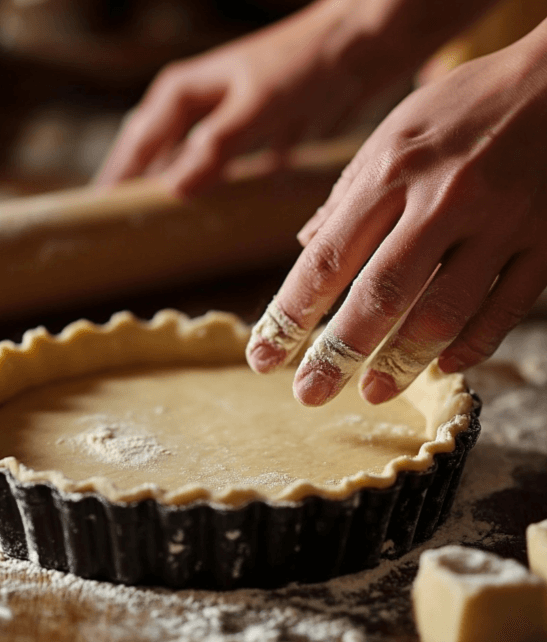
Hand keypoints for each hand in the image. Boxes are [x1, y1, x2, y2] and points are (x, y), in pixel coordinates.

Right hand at [93, 0, 417, 197]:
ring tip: (162, 229)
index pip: (136, 146)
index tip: (98, 217)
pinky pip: (221, 171)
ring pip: (185, 164)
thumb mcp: (253, 109)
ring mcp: (222, 121)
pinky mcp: (251, 135)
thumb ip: (212, 149)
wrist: (358, 46)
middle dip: (137, 188)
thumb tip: (171, 191)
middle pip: (153, 154)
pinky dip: (215, 191)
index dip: (117, 181)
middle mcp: (194, 106)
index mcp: (180, 95)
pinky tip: (215, 214)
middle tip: (124, 229)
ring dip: (174, 192)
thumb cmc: (301, 67)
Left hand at [246, 23, 546, 405]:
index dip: (290, 315)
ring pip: (444, 313)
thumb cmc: (463, 107)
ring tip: (373, 391)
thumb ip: (349, 194)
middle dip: (338, 355)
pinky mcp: (546, 241)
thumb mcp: (393, 133)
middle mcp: (443, 199)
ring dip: (403, 362)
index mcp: (392, 170)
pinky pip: (504, 309)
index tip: (264, 355)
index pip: (328, 259)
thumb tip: (309, 247)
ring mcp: (501, 222)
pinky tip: (442, 365)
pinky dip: (470, 346)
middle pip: (381, 296)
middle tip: (309, 393)